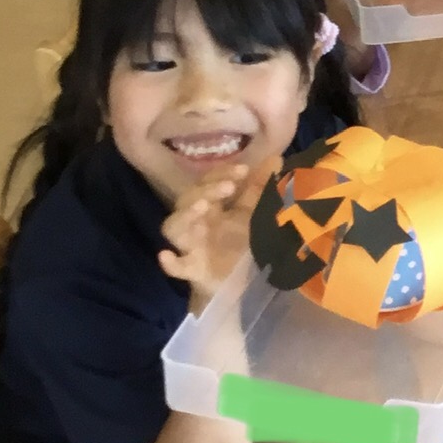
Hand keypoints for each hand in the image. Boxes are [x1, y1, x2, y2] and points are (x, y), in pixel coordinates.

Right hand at [159, 158, 276, 309]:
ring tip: (203, 206)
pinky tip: (166, 255)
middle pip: (188, 200)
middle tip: (229, 187)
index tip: (244, 170)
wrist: (242, 284)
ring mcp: (192, 246)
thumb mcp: (253, 215)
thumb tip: (276, 158)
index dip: (221, 173)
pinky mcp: (194, 271)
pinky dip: (170, 263)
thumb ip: (261, 189)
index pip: (208, 182)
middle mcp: (198, 223)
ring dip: (186, 215)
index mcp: (212, 208)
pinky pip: (177, 267)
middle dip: (206, 190)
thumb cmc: (241, 243)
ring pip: (175, 227)